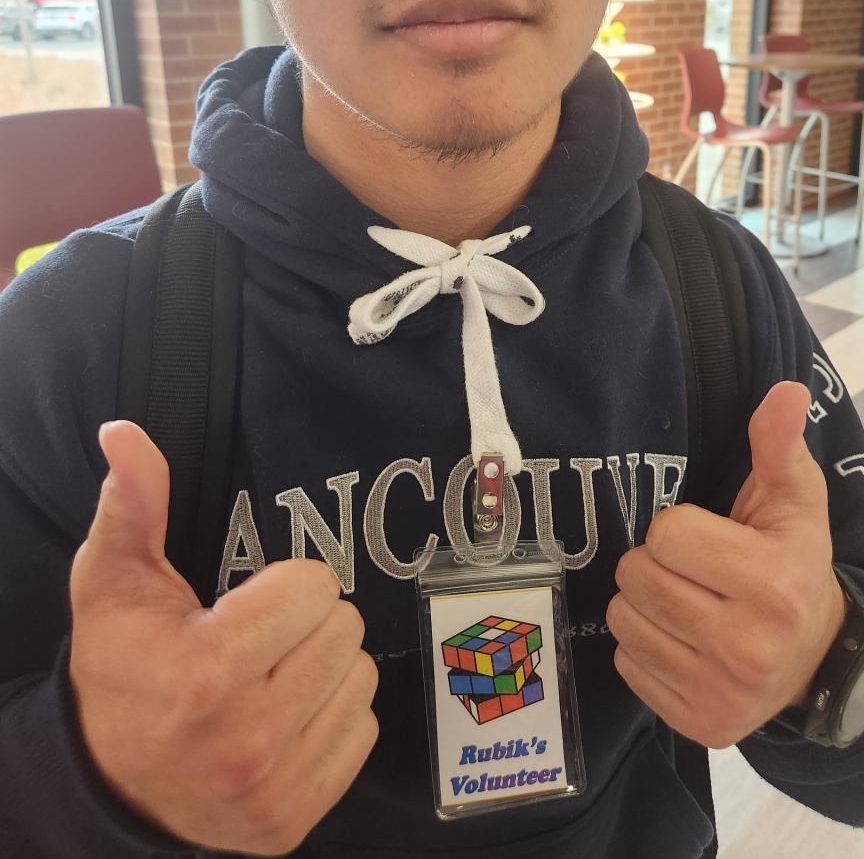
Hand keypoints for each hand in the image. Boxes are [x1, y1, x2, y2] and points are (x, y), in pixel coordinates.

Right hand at [69, 420, 378, 854]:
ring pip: (362, 675)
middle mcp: (245, 738)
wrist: (108, 780)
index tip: (246, 602)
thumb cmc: (120, 667)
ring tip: (272, 674)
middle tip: (260, 638)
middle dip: (307, 621)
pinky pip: (365, 729)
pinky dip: (334, 714)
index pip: (315, 587)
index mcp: (206, 671)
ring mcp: (274, 787)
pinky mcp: (295, 819)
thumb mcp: (113, 581)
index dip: (283, 583)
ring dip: (325, 665)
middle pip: (345, 627)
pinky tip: (286, 714)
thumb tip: (124, 434)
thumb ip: (134, 503)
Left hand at [606, 381, 845, 748]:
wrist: (818, 660)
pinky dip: (643, 648)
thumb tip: (787, 391)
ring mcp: (724, 692)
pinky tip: (681, 642)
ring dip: (643, 604)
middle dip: (655, 565)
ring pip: (624, 620)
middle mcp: (749, 646)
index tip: (707, 538)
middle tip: (692, 571)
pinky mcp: (700, 724)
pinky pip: (626, 665)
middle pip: (637, 576)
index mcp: (774, 583)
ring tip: (685, 603)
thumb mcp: (794, 500)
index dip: (679, 528)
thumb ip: (778, 444)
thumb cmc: (792, 563)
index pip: (666, 534)